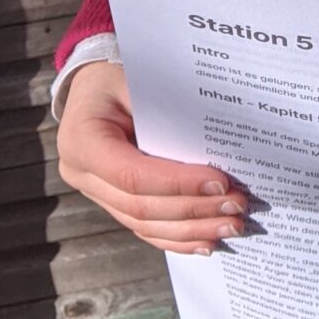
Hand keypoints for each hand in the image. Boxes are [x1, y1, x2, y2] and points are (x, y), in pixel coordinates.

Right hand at [55, 56, 248, 254]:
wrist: (95, 86)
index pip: (132, 174)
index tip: (220, 182)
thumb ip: (169, 111)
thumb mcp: (140, 80)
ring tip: (230, 226)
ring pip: (144, 224)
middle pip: (141, 206)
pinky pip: (144, 228)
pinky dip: (177, 238)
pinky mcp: (111, 202)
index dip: (178, 183)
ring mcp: (94, 193)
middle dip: (194, 210)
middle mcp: (81, 173)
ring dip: (191, 230)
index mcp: (82, 139)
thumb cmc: (122, 77)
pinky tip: (206, 241)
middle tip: (237, 207)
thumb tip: (219, 144)